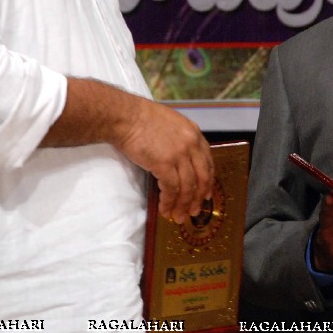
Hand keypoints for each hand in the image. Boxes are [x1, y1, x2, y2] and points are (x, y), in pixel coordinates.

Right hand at [115, 98, 213, 223]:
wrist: (125, 116)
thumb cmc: (141, 118)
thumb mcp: (171, 123)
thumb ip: (181, 140)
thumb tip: (181, 160)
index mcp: (194, 133)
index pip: (207, 162)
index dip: (207, 181)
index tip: (205, 193)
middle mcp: (191, 144)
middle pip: (202, 177)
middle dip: (198, 198)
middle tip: (193, 211)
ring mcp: (179, 154)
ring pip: (188, 187)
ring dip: (182, 205)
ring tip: (177, 216)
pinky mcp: (164, 164)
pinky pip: (171, 189)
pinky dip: (169, 202)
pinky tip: (165, 209)